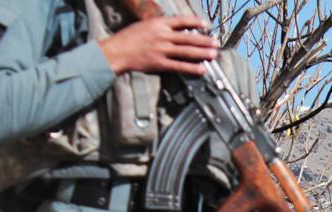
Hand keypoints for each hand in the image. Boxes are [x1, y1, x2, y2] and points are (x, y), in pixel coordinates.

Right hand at [100, 16, 217, 75]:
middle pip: (188, 37)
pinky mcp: (160, 63)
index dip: (195, 22)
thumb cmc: (128, 38)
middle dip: (204, 40)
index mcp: (158, 24)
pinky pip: (179, 66)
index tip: (206, 25)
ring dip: (202, 53)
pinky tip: (201, 69)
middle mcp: (162, 36)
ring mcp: (162, 50)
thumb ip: (160, 26)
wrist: (116, 52)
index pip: (181, 21)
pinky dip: (191, 68)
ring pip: (187, 51)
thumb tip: (175, 27)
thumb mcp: (144, 25)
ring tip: (214, 54)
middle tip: (216, 42)